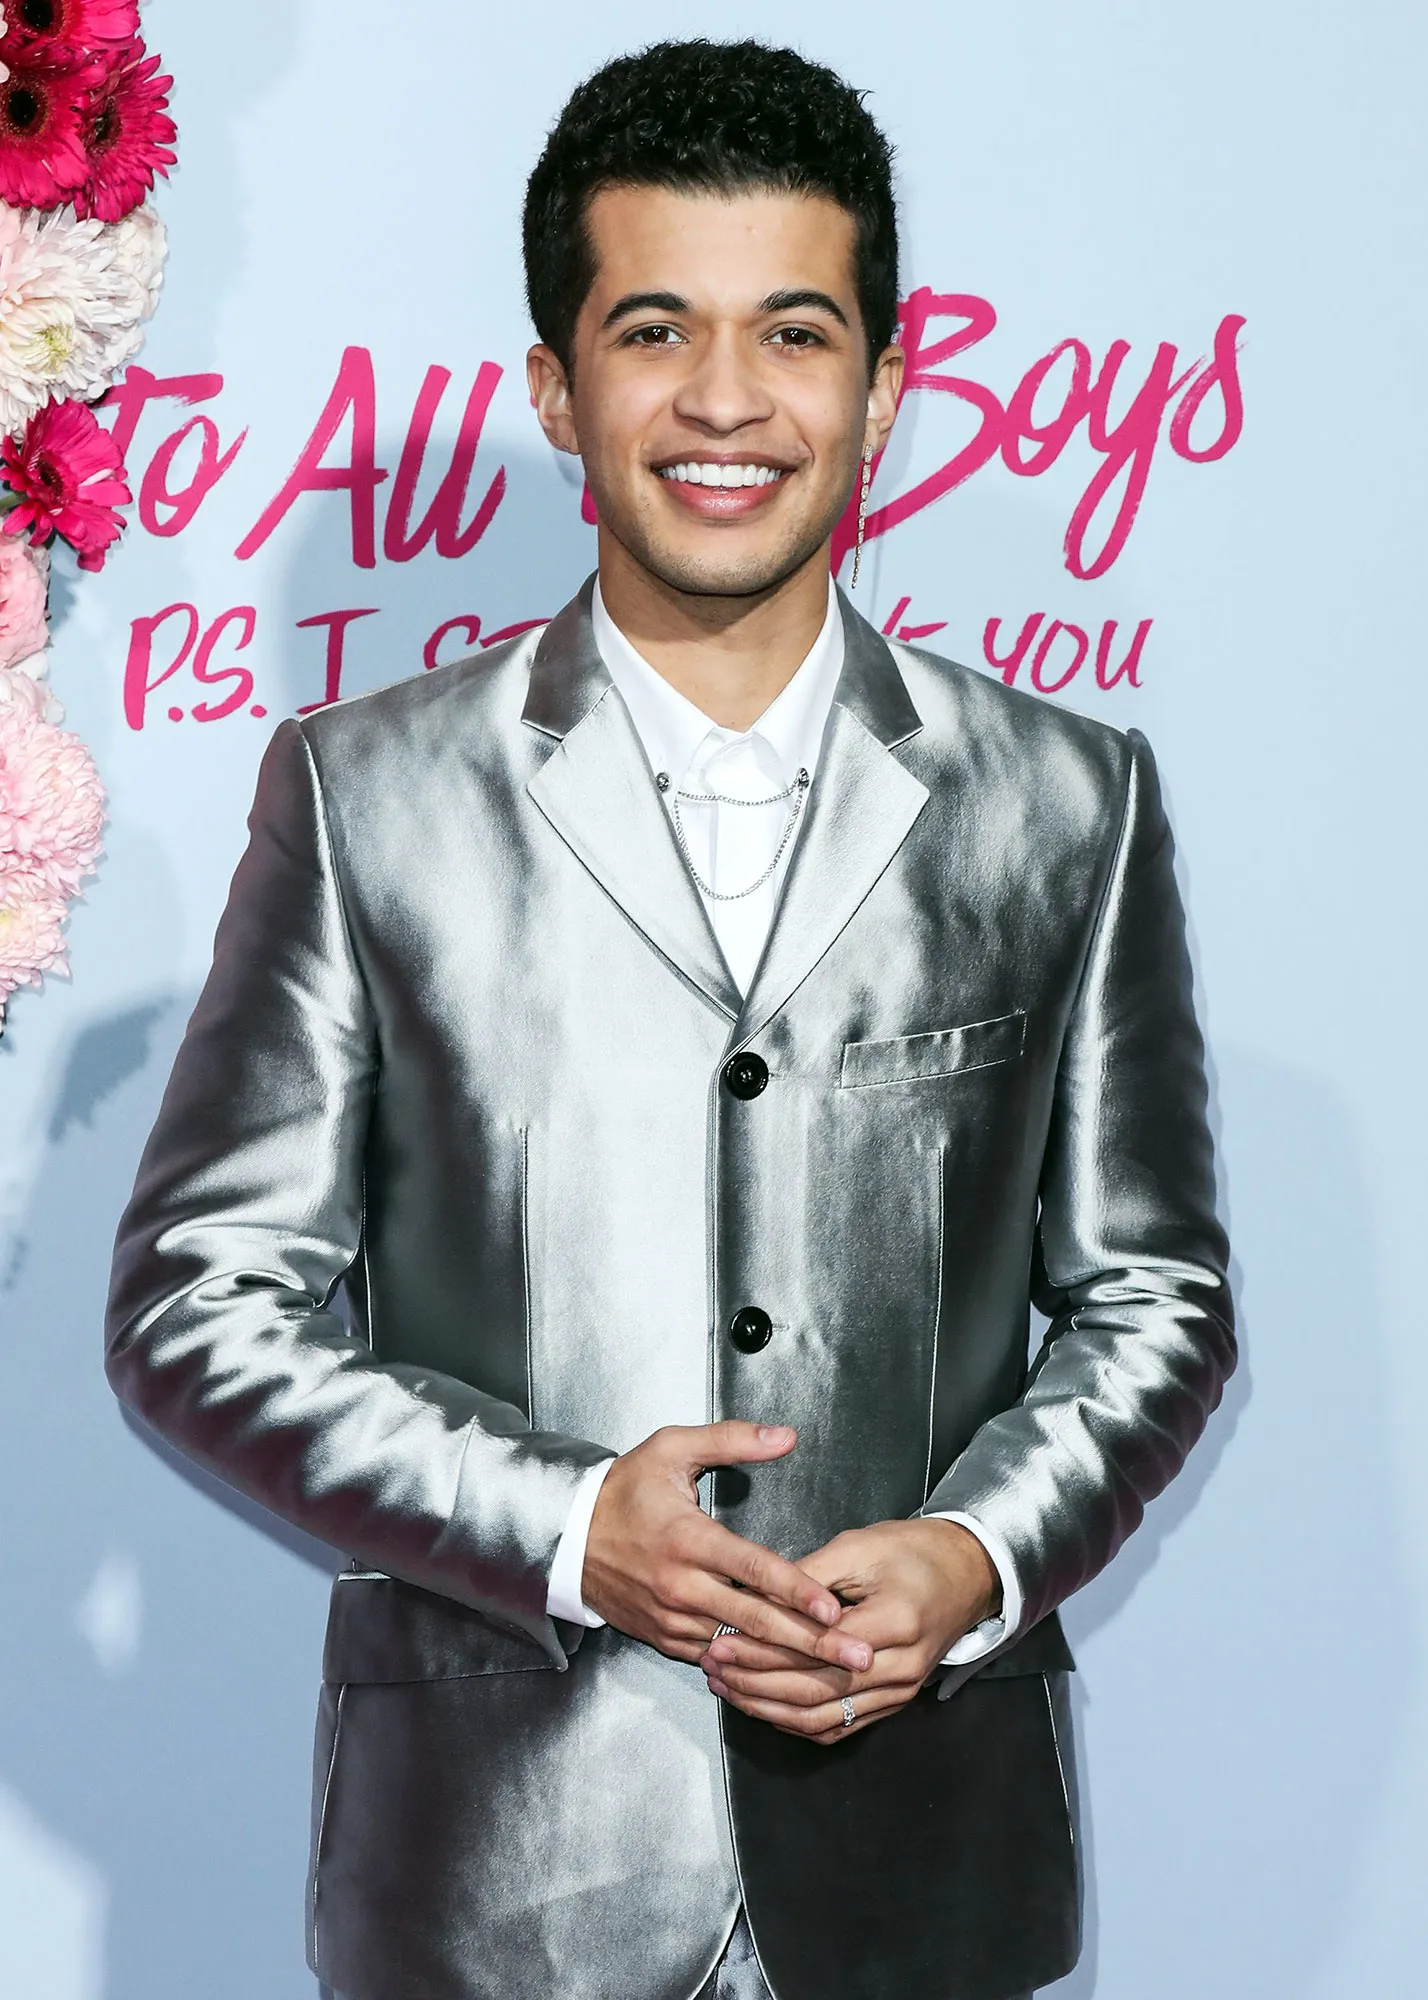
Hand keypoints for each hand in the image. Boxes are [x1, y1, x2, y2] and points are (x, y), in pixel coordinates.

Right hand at [582, 1422, 875, 1672]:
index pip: (753, 1569)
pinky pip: (714, 1656)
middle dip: (813, 1642)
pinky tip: (787, 1673)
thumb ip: (732, 1440)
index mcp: (688, 1539)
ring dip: (788, 1660)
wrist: (568, 1536)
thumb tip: (785, 1437)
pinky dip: (749, 1665)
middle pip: (757, 1620)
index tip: (834, 1608)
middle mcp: (681, 1585)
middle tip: (860, 1655)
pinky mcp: (664, 1637)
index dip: (796, 1590)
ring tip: (838, 1673)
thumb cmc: (625, 1489)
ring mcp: (672, 1618)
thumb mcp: (672, 1449)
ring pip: (740, 1646)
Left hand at [699, 1517, 999, 1744]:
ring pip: (823, 1717)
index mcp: (894, 1623)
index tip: (721, 1640)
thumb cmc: (911, 1551)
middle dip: (756, 1680)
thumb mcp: (859, 1547)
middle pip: (815, 1689)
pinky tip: (763, 1705)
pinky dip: (797, 1722)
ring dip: (769, 1707)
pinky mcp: (894, 1703)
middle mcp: (900, 1668)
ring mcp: (899, 1693)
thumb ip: (808, 1578)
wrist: (967, 1574)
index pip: (815, 1647)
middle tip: (712, 1666)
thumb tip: (753, 1598)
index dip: (763, 1647)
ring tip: (726, 1687)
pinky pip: (840, 1725)